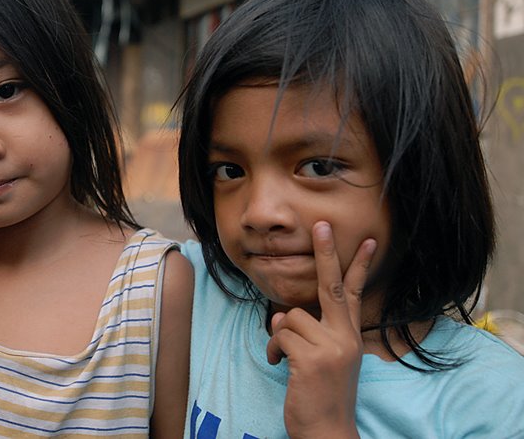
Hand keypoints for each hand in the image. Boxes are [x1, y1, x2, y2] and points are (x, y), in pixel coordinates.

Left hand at [266, 221, 375, 437]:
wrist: (328, 431)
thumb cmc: (322, 395)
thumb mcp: (325, 359)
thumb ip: (310, 332)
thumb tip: (282, 314)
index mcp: (349, 336)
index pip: (354, 293)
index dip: (359, 266)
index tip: (368, 241)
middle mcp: (344, 337)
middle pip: (331, 286)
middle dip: (326, 252)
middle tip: (321, 224)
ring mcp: (330, 347)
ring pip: (289, 317)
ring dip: (280, 337)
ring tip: (286, 359)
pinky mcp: (312, 358)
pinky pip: (280, 335)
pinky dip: (274, 350)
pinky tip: (280, 367)